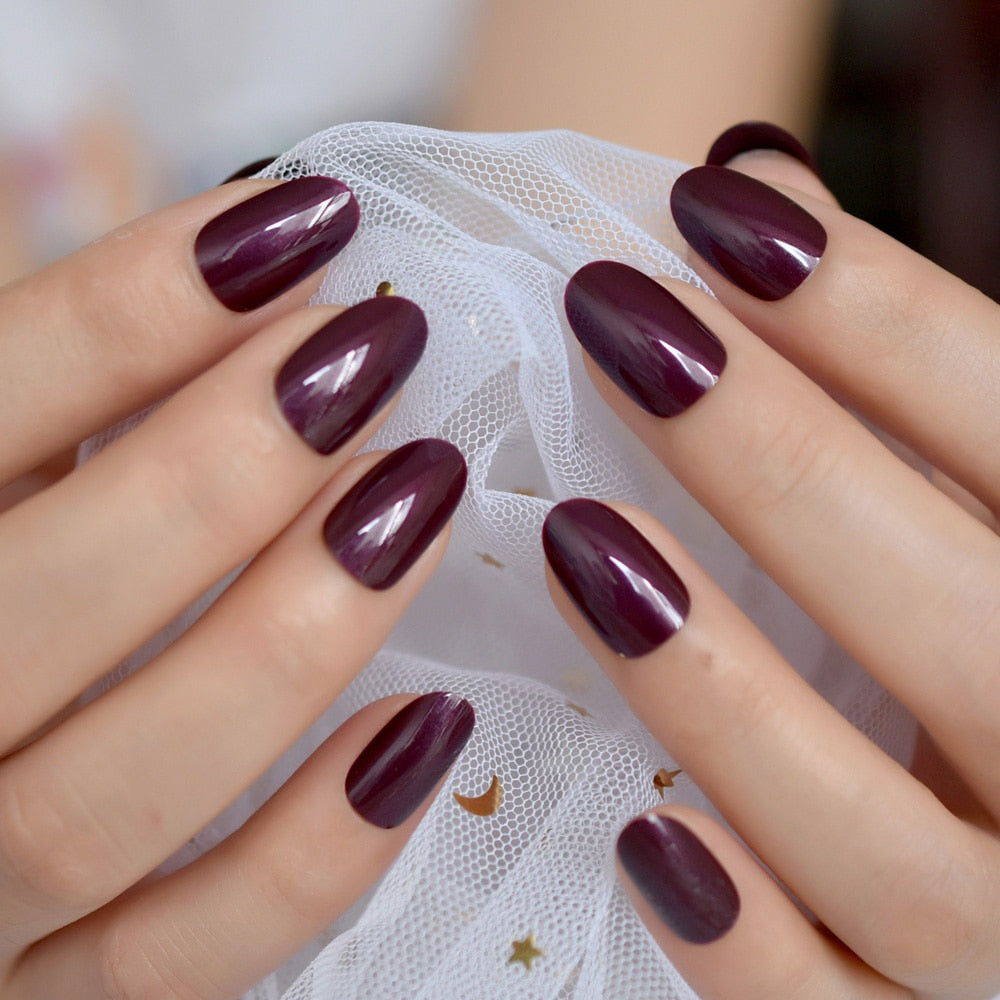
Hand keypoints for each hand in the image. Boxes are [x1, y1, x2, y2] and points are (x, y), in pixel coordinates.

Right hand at [0, 177, 472, 997]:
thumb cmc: (14, 591)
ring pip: (108, 795)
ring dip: (283, 637)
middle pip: (36, 609)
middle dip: (215, 470)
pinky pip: (182, 963)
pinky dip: (309, 857)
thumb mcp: (16, 482)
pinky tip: (430, 727)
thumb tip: (270, 269)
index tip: (309, 224)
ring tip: (421, 491)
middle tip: (375, 356)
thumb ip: (79, 410)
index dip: (127, 307)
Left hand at [546, 123, 999, 998]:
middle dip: (783, 460)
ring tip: (579, 544)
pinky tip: (646, 832)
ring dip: (726, 696)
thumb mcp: (968, 495)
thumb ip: (887, 370)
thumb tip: (755, 179)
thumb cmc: (981, 636)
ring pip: (890, 854)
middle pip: (967, 623)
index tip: (714, 212)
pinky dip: (745, 947)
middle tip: (619, 324)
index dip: (878, 312)